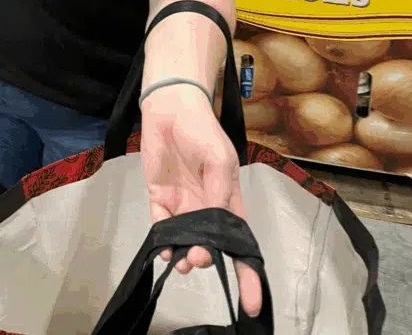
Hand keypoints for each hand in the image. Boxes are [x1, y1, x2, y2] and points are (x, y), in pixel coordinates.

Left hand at [140, 85, 261, 318]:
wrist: (170, 109)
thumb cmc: (202, 131)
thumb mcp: (219, 159)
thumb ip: (218, 193)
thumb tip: (219, 225)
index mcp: (228, 199)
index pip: (240, 239)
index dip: (247, 271)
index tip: (251, 301)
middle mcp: (206, 206)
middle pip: (210, 244)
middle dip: (207, 258)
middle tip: (199, 258)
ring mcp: (183, 204)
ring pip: (185, 240)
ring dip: (184, 254)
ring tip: (181, 259)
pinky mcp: (160, 197)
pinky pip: (161, 225)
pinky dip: (162, 240)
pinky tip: (162, 248)